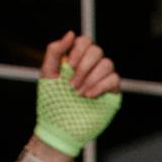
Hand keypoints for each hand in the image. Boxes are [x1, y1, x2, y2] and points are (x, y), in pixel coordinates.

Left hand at [34, 32, 122, 157]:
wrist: (60, 128)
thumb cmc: (52, 103)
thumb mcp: (47, 74)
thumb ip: (55, 51)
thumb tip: (71, 33)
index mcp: (76, 60)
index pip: (85, 42)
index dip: (79, 50)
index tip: (70, 66)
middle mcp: (91, 67)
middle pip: (97, 51)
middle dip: (84, 67)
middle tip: (72, 85)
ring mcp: (102, 80)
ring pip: (107, 64)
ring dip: (91, 78)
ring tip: (79, 94)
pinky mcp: (111, 93)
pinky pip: (114, 79)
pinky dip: (101, 86)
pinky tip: (89, 96)